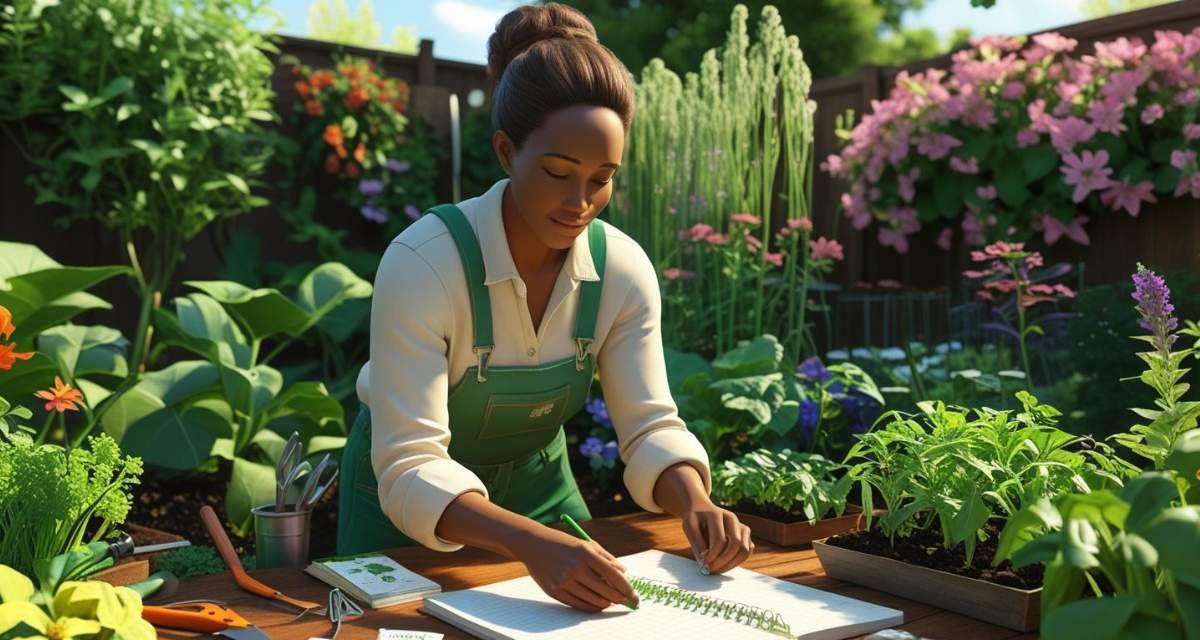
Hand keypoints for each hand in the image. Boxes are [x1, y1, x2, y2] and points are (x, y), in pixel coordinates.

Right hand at [511, 526, 639, 611]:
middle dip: (619, 598)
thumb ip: (607, 558)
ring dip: (606, 603)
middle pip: (605, 591)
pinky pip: (578, 604)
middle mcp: (575, 568)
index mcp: (585, 553)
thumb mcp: (586, 544)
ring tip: (611, 601)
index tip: (634, 595)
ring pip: (592, 600)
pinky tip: (598, 604)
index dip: (627, 588)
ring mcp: (563, 581)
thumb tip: (624, 573)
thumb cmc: (564, 543)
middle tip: (625, 601)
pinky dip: (591, 606)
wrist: (533, 544)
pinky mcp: (554, 591)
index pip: (613, 575)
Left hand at [681, 501, 753, 574]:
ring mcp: (741, 526)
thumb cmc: (695, 519)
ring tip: (717, 570)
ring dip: (732, 564)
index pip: (720, 539)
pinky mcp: (745, 535)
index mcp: (717, 514)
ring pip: (745, 549)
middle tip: (711, 570)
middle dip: (724, 561)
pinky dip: (737, 561)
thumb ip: (697, 544)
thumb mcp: (689, 527)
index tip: (704, 565)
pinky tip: (723, 565)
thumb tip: (704, 563)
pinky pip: (747, 552)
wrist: (703, 509)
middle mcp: (733, 519)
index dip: (712, 555)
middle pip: (736, 543)